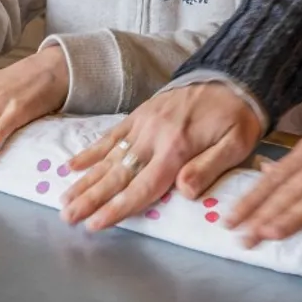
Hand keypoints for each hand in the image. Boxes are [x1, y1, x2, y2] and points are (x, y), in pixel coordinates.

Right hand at [60, 82, 263, 231]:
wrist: (230, 77)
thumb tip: (184, 191)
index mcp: (176, 149)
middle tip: (67, 217)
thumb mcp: (236, 143)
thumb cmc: (236, 117)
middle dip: (90, 198)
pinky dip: (91, 151)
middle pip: (117, 174)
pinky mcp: (139, 115)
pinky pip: (110, 135)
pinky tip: (73, 165)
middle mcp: (152, 137)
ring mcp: (142, 124)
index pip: (142, 186)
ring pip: (108, 158)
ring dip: (85, 180)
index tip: (95, 224)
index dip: (118, 208)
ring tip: (64, 199)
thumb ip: (209, 167)